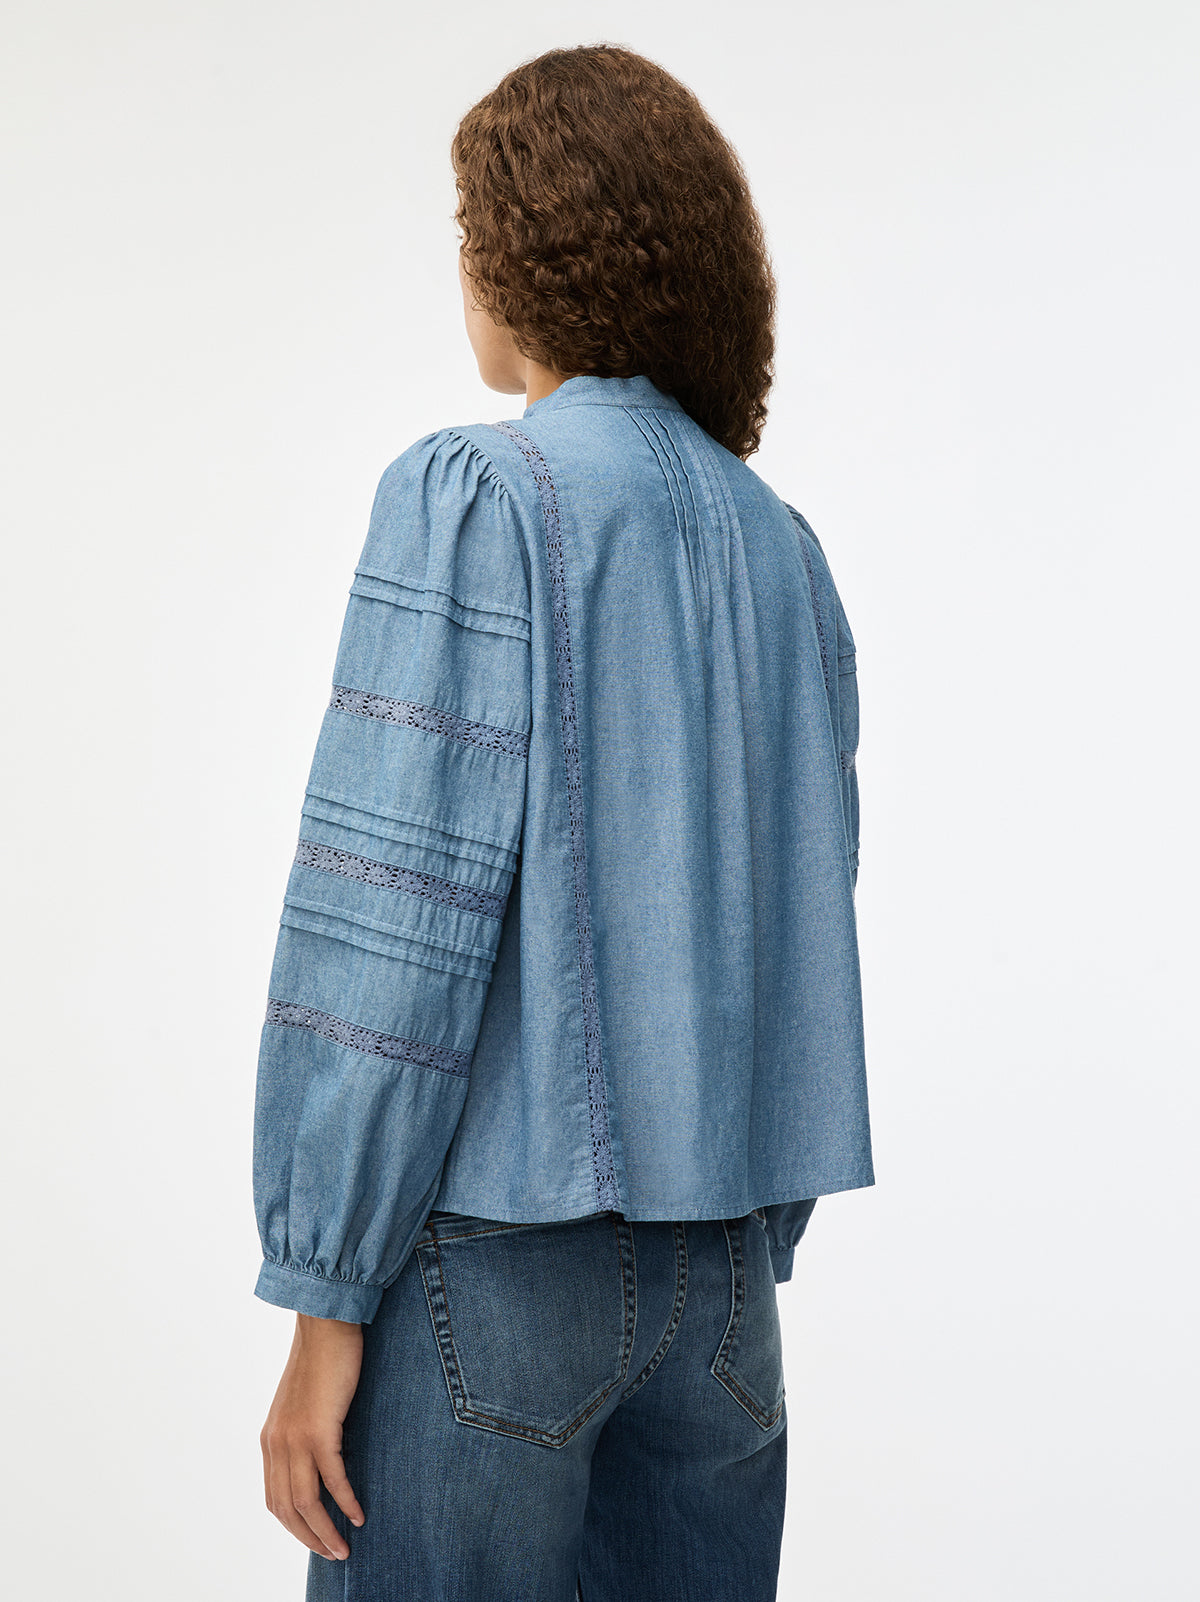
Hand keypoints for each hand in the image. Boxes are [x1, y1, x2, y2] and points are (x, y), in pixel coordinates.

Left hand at [260, 1313, 366, 1560]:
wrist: (325, 1326)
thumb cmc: (321, 1362)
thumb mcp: (302, 1405)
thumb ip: (302, 1434)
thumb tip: (319, 1461)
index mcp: (270, 1441)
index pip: (275, 1499)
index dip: (294, 1526)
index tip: (316, 1539)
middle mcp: (276, 1444)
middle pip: (288, 1509)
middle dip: (310, 1538)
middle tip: (334, 1554)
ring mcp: (296, 1438)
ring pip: (307, 1502)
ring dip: (325, 1531)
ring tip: (344, 1548)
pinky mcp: (320, 1430)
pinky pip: (333, 1478)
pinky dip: (345, 1501)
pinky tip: (358, 1515)